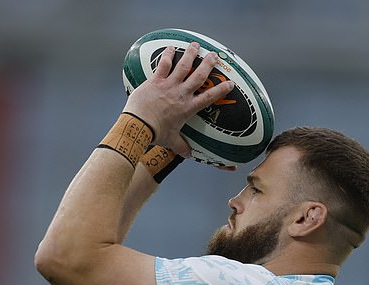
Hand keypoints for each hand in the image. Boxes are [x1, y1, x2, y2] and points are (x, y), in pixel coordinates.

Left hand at [123, 42, 234, 156]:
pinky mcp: (155, 81)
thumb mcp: (171, 141)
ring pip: (183, 66)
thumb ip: (181, 146)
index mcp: (188, 108)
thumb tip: (189, 155)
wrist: (138, 126)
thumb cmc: (156, 134)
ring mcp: (168, 85)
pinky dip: (168, 55)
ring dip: (191, 54)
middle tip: (214, 56)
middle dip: (208, 64)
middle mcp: (181, 94)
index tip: (230, 83)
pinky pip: (163, 65)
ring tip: (196, 45)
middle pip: (199, 76)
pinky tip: (171, 47)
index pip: (209, 97)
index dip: (221, 89)